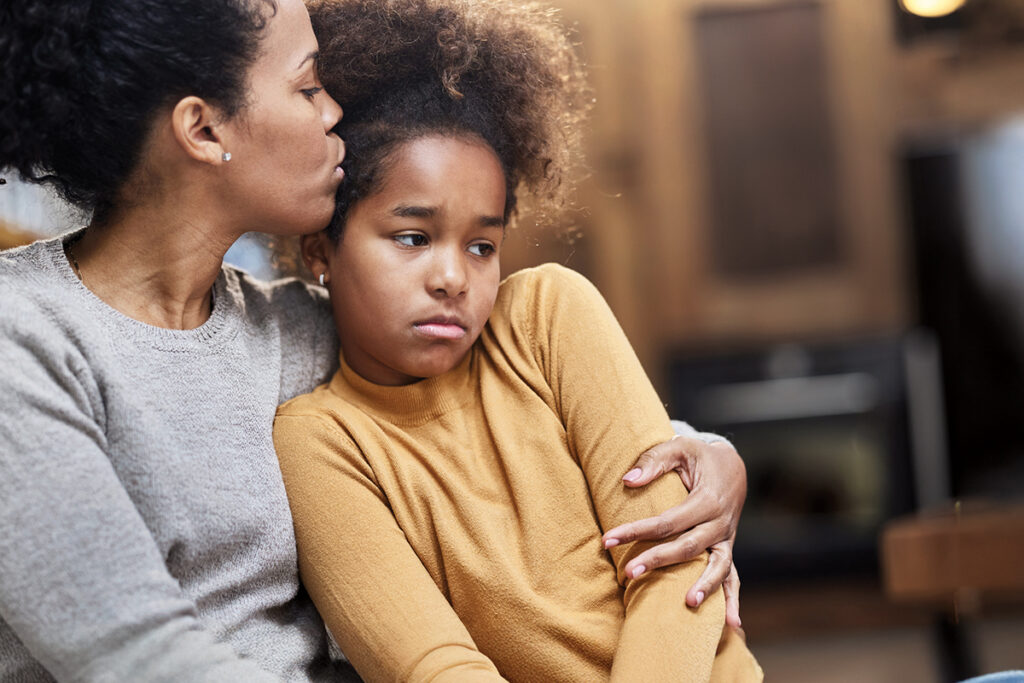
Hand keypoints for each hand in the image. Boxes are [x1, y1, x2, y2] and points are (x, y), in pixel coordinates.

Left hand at [601, 436, 746, 627]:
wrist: (732, 465)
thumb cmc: (699, 456)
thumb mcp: (678, 447)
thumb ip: (653, 461)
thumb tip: (627, 481)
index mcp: (707, 499)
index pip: (668, 521)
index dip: (637, 530)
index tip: (608, 539)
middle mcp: (720, 522)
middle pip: (688, 547)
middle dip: (659, 561)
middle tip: (629, 572)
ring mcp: (726, 539)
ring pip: (718, 567)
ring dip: (704, 586)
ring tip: (687, 603)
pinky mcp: (726, 548)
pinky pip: (732, 576)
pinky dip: (732, 599)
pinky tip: (731, 624)